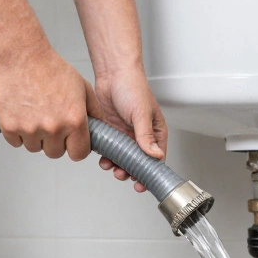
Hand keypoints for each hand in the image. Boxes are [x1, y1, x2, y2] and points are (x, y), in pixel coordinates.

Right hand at [0, 44, 101, 159]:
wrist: (23, 58)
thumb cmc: (53, 70)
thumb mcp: (84, 89)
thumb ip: (94, 112)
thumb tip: (100, 131)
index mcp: (74, 121)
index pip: (78, 154)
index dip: (76, 148)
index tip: (72, 142)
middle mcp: (53, 128)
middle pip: (55, 153)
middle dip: (55, 142)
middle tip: (52, 123)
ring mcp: (30, 129)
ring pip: (35, 148)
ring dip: (36, 137)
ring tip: (37, 115)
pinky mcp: (9, 126)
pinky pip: (16, 142)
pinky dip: (18, 133)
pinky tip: (23, 116)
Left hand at [92, 68, 167, 193]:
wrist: (112, 73)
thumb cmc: (133, 87)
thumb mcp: (141, 113)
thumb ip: (146, 136)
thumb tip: (156, 155)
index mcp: (155, 132)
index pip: (156, 158)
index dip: (149, 172)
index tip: (141, 184)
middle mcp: (141, 135)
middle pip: (138, 161)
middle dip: (130, 171)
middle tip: (122, 175)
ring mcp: (125, 134)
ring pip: (122, 157)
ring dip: (116, 164)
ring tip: (109, 166)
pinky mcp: (112, 131)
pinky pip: (110, 148)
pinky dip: (106, 155)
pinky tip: (102, 157)